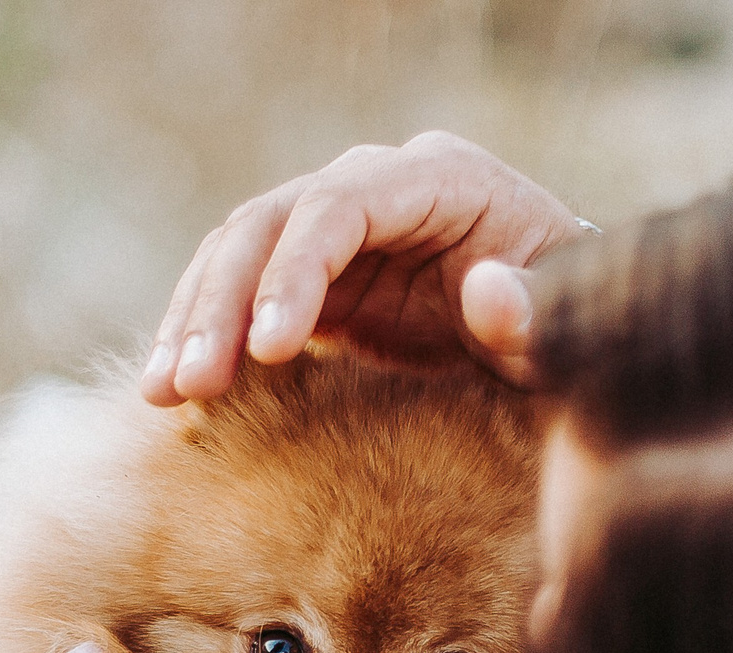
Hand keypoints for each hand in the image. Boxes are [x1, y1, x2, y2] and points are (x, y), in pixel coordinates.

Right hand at [142, 131, 590, 403]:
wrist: (562, 327)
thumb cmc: (569, 320)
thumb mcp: (567, 322)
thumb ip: (535, 313)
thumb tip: (489, 295)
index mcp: (438, 179)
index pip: (340, 207)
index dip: (296, 271)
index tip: (270, 349)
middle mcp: (374, 189)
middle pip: (270, 223)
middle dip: (222, 301)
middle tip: (191, 384)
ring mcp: (337, 230)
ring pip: (238, 254)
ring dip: (194, 321)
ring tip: (163, 394)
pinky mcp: (315, 280)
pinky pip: (241, 295)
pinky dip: (205, 336)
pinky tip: (172, 392)